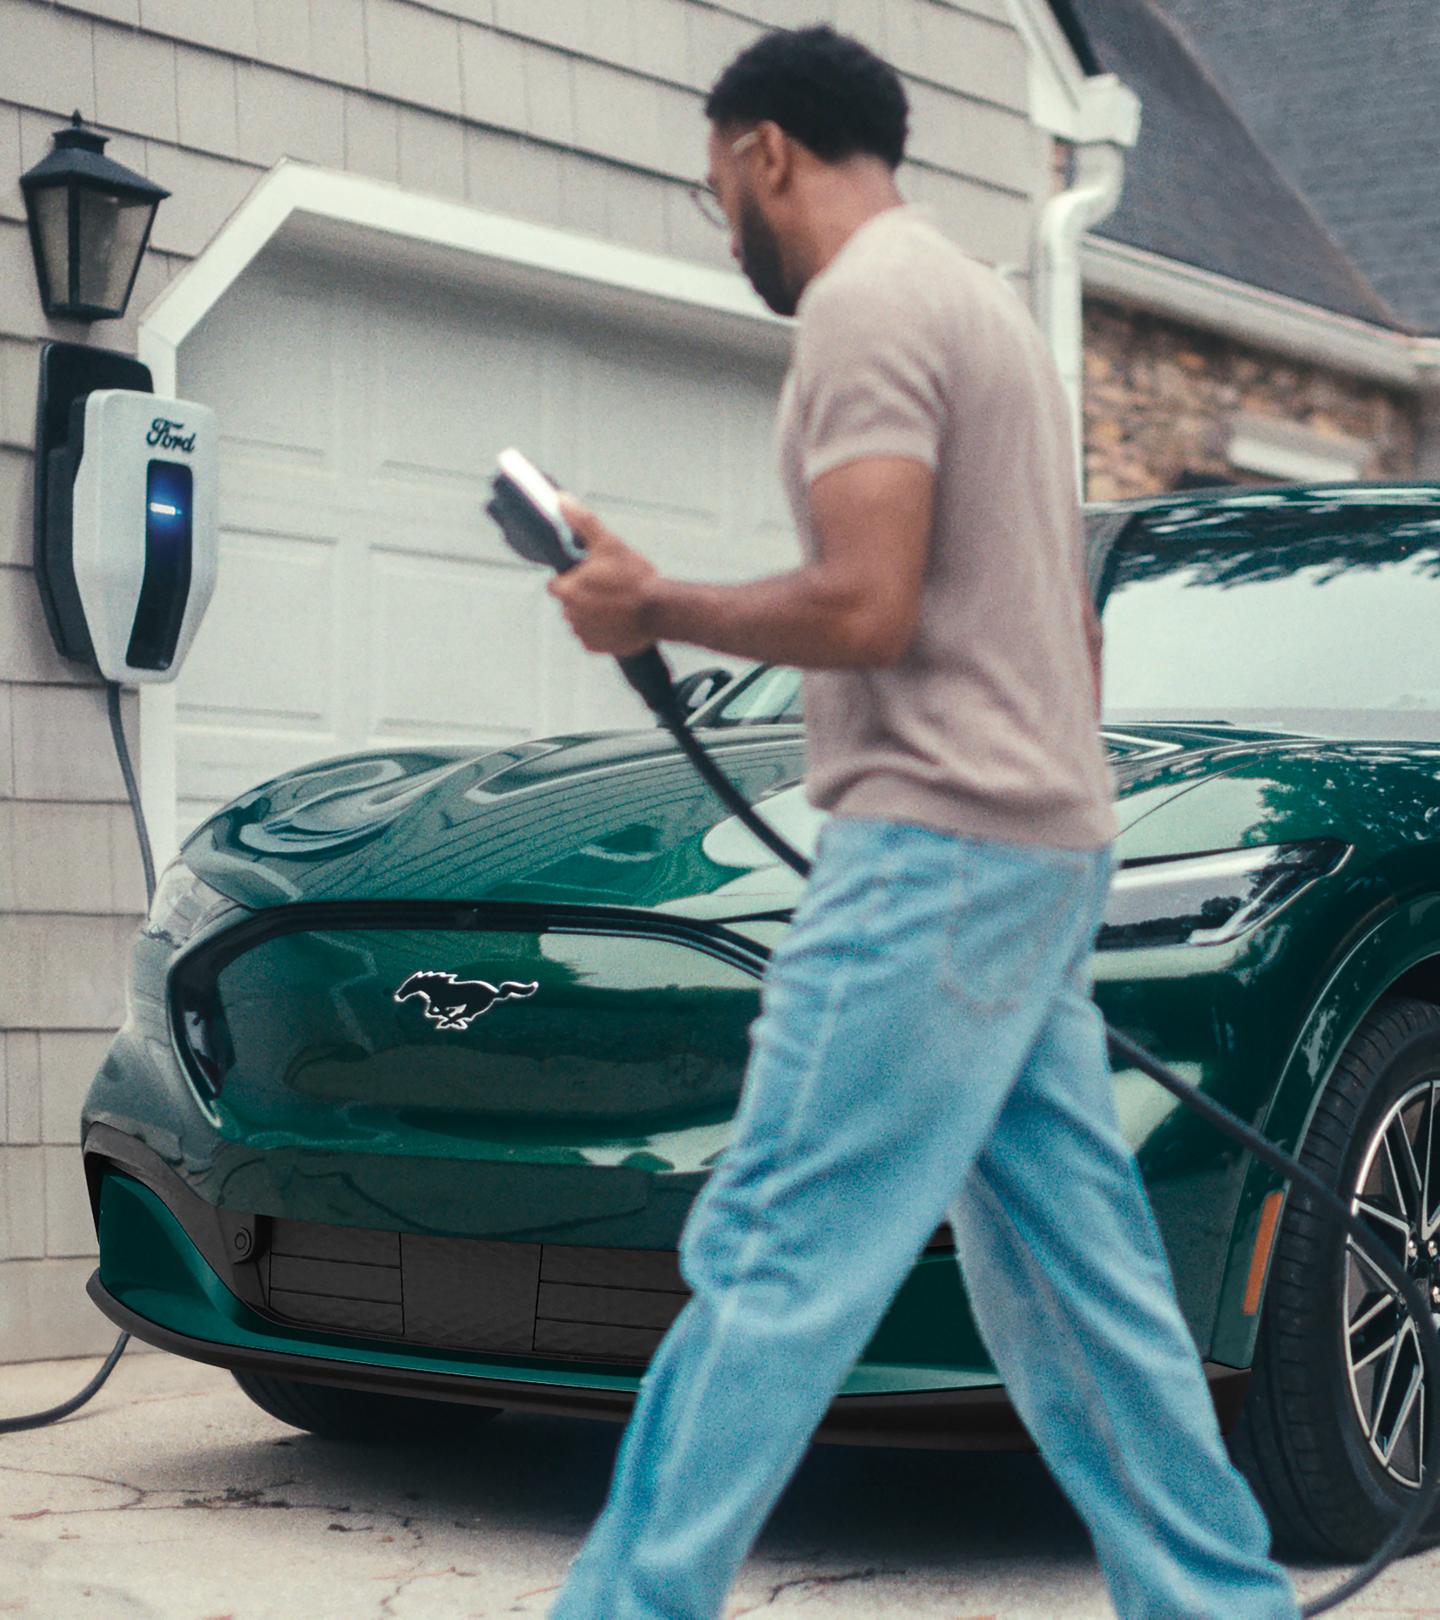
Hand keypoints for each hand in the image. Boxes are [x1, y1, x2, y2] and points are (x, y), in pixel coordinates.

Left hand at [549, 496, 660, 656]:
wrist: (660, 611)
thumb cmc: (634, 576)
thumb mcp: (609, 543)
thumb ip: (582, 522)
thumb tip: (561, 500)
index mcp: (568, 591)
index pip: (556, 585)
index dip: (571, 578)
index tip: (589, 575)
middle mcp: (571, 615)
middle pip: (569, 603)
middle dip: (583, 596)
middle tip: (608, 588)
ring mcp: (583, 633)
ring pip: (580, 620)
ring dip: (592, 614)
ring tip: (616, 604)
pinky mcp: (597, 648)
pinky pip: (592, 637)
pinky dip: (602, 631)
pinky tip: (618, 620)